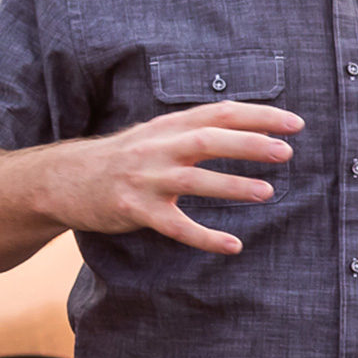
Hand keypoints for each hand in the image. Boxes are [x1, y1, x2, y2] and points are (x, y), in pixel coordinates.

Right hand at [39, 101, 302, 254]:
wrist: (62, 180)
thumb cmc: (123, 157)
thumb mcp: (156, 134)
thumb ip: (195, 129)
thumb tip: (248, 124)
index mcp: (168, 126)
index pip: (219, 113)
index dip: (258, 116)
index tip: (294, 124)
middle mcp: (157, 148)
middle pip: (207, 140)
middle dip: (249, 144)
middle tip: (286, 152)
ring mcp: (145, 179)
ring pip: (193, 181)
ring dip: (232, 185)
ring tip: (268, 192)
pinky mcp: (135, 211)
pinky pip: (175, 226)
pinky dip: (205, 237)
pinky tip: (233, 245)